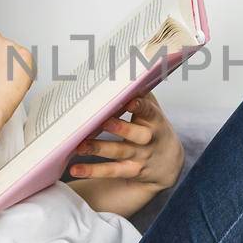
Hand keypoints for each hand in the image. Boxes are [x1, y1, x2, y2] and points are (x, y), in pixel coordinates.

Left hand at [67, 90, 182, 193]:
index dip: (141, 106)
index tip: (131, 100)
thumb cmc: (154, 129)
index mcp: (154, 120)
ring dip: (99, 148)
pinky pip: (111, 171)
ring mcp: (139, 157)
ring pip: (119, 152)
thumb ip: (141, 94)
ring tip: (80, 146)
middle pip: (136, 134)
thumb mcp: (153, 111)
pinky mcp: (130, 171)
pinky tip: (74, 169)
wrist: (168, 164)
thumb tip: (124, 70)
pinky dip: (92, 171)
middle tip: (104, 122)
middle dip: (121, 128)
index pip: (149, 111)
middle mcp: (148, 139)